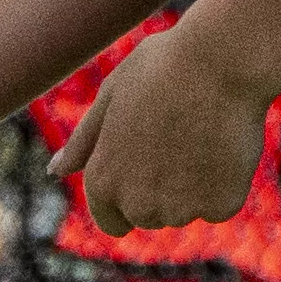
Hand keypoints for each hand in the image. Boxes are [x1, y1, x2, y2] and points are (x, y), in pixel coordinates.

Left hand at [69, 21, 272, 235]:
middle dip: (162, 188)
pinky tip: (226, 143)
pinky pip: (221, 203)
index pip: (112, 221)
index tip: (147, 170)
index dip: (128, 196)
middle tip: (178, 136)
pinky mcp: (221, 206)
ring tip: (202, 134)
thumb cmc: (161, 68)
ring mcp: (181, 209)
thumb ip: (83, 142)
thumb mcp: (110, 98)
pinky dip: (226, 182)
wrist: (220, 60)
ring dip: (195, 185)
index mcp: (103, 181)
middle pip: (151, 215)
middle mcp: (138, 205)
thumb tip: (55, 171)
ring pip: (187, 209)